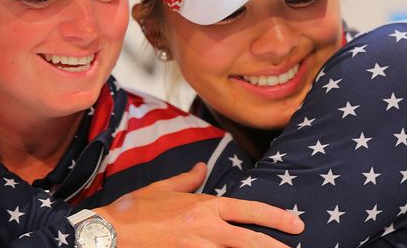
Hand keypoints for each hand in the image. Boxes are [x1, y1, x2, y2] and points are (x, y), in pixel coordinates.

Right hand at [95, 162, 302, 247]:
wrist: (111, 232)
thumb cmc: (136, 209)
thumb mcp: (164, 188)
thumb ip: (188, 179)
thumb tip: (201, 167)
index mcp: (205, 207)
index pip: (248, 211)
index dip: (275, 217)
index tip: (294, 223)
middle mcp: (206, 229)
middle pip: (250, 241)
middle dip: (275, 246)